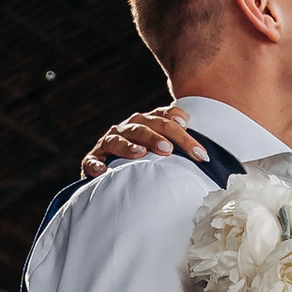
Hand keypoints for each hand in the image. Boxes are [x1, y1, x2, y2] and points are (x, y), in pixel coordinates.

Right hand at [81, 103, 200, 176]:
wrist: (114, 163)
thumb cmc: (148, 153)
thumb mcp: (165, 140)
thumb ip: (176, 130)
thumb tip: (186, 120)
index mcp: (146, 122)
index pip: (166, 122)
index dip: (183, 135)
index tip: (199, 152)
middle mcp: (127, 129)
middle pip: (142, 128)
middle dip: (156, 138)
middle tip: (168, 149)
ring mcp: (109, 143)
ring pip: (117, 140)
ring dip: (128, 146)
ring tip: (140, 153)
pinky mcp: (94, 159)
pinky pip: (91, 161)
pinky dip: (95, 165)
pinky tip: (102, 171)